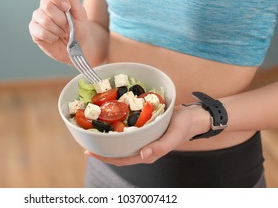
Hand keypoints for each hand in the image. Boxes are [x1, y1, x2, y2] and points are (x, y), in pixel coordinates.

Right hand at [29, 0, 88, 63]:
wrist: (79, 47)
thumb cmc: (80, 28)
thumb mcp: (79, 12)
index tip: (67, 7)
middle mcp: (44, 7)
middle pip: (46, 5)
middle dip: (61, 18)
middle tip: (68, 26)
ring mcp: (37, 19)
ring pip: (44, 20)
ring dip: (58, 29)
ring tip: (63, 33)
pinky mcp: (34, 31)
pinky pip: (41, 31)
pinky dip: (52, 36)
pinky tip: (55, 38)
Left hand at [85, 105, 209, 165]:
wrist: (192, 117)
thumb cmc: (184, 127)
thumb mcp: (174, 136)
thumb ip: (160, 147)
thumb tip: (142, 156)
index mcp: (147, 154)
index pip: (121, 159)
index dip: (105, 157)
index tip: (90, 151)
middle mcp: (142, 148)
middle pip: (117, 151)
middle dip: (101, 148)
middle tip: (86, 139)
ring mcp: (142, 139)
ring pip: (121, 141)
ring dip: (107, 138)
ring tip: (93, 130)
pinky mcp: (144, 129)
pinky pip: (127, 130)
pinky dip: (117, 127)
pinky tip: (109, 119)